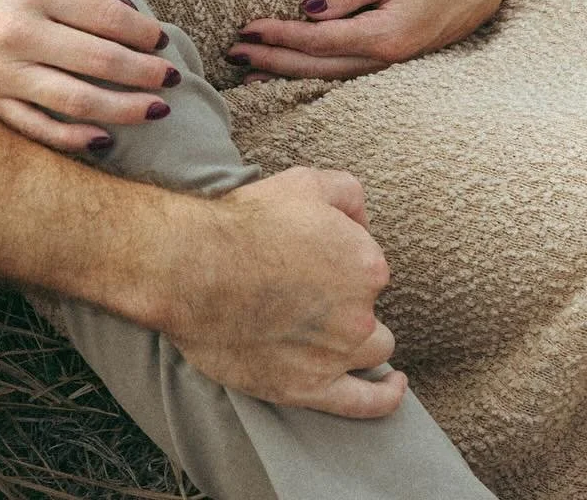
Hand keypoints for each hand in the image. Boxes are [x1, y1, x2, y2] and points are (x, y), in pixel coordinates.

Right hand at [0, 0, 176, 152]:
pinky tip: (106, 138)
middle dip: (145, 73)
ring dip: (125, 109)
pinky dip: (75, 139)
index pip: (105, 15)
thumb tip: (126, 5)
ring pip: (77, 101)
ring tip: (156, 109)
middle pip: (99, 61)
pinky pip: (38, 129)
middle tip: (172, 79)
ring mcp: (1, 72)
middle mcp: (17, 30)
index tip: (162, 41)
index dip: (142, 32)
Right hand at [162, 166, 405, 415]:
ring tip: (330, 331)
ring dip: (358, 341)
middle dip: (349, 302)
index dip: (341, 260)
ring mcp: (336, 355)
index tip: (312, 257)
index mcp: (365, 264)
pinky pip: (365, 404)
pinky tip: (393, 387)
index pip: (369, 267)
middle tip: (308, 290)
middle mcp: (360, 313)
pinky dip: (385, 397)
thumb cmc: (244, 223)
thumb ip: (347, 193)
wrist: (192, 265)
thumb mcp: (302, 182)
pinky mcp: (309, 388)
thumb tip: (363, 219)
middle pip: (371, 310)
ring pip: (371, 351)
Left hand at [227, 0, 507, 80]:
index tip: (248, 28)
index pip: (320, 40)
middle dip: (273, 60)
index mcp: (385, 35)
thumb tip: (307, 7)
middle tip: (234, 52)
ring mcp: (386, 66)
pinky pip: (340, 74)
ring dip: (286, 73)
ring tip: (248, 71)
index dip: (281, 35)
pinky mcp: (385, 62)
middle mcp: (384, 58)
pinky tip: (286, 75)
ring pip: (326, 77)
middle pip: (317, 65)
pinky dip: (308, 75)